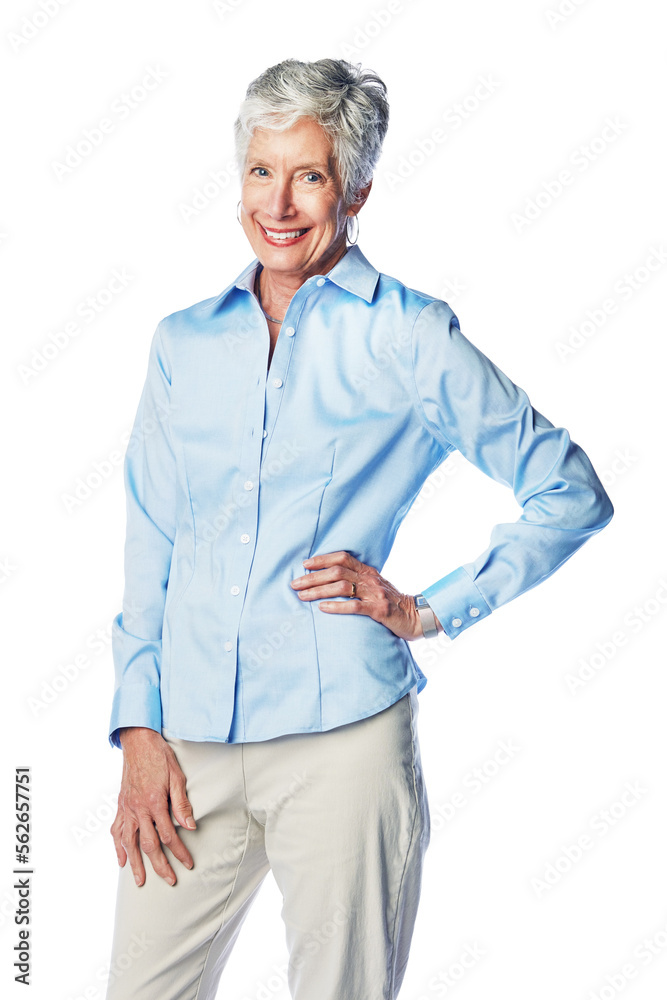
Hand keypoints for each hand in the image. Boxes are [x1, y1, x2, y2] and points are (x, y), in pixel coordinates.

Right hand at [111, 727, 196, 886]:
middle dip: (160, 865)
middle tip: (170, 880)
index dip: (179, 852)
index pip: (169, 834)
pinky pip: (116, 831)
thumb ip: (182, 802)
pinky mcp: (120, 806)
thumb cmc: (160, 757)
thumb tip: (190, 826)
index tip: (188, 864)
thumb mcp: (177, 776)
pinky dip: (118, 847)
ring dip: (135, 863)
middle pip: (149, 844)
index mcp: (155, 802)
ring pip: (129, 842)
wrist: (138, 742)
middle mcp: (138, 809)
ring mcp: (127, 808)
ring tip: (141, 881)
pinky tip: (121, 860)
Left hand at [290, 550, 437, 640]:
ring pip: (341, 587)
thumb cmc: (392, 603)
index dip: (322, 559)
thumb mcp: (376, 586)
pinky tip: (322, 609)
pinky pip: (354, 606)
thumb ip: (359, 581)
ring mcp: (375, 593)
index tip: (305, 564)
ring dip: (318, 591)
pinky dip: (336, 607)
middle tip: (295, 584)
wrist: (417, 617)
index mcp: (369, 571)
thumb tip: (332, 580)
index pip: (342, 557)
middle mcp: (371, 579)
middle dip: (313, 577)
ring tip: (302, 596)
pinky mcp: (379, 610)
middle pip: (337, 572)